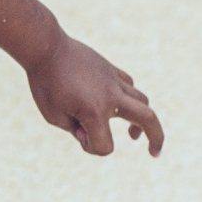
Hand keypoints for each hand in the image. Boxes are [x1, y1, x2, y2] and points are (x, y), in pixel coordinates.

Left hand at [26, 30, 163, 156]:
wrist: (45, 48)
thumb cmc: (45, 84)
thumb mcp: (54, 116)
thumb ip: (76, 131)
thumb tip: (91, 134)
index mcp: (94, 112)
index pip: (105, 146)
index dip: (90, 147)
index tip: (76, 133)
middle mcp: (110, 97)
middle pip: (148, 119)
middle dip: (156, 138)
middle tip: (154, 153)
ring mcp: (113, 81)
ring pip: (143, 101)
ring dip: (144, 120)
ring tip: (133, 134)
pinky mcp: (111, 70)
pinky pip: (129, 85)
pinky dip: (128, 99)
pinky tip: (117, 105)